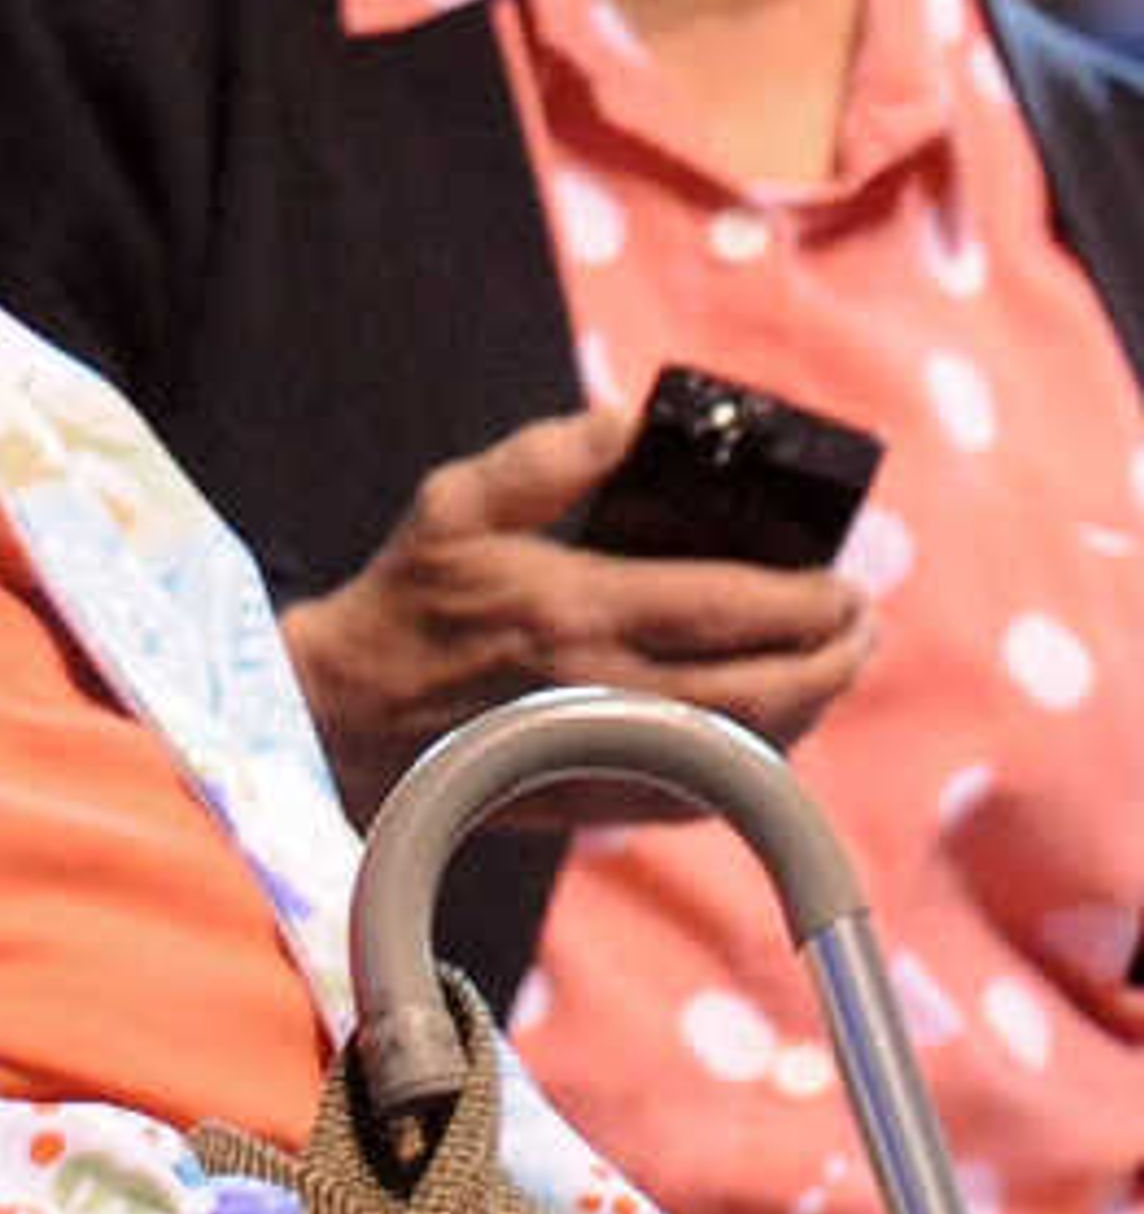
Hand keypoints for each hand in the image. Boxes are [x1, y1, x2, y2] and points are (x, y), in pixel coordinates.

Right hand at [281, 402, 873, 824]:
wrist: (351, 713)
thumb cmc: (409, 593)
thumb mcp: (462, 499)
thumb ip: (553, 456)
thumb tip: (636, 418)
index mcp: (579, 608)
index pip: (731, 609)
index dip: (809, 600)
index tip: (847, 581)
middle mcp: (607, 690)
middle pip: (765, 690)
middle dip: (835, 657)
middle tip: (863, 622)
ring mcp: (609, 752)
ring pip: (749, 746)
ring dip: (812, 708)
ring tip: (835, 663)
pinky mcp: (602, 794)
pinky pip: (709, 786)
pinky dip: (760, 757)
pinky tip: (771, 723)